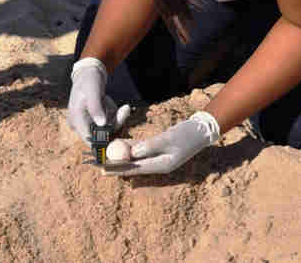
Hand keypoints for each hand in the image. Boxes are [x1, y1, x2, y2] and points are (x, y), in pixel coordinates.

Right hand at [67, 57, 130, 145]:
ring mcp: (86, 122)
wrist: (89, 73)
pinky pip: (108, 123)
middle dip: (114, 123)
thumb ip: (96, 107)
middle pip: (101, 135)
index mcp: (76, 118)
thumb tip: (101, 124)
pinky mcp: (93, 120)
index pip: (89, 139)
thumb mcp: (93, 90)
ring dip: (115, 117)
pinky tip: (112, 104)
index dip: (104, 140)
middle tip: (125, 109)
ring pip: (107, 129)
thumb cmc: (89, 79)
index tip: (119, 128)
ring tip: (112, 102)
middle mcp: (79, 124)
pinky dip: (114, 115)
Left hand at [103, 111, 220, 175]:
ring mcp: (159, 157)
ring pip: (136, 158)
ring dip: (122, 156)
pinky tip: (120, 144)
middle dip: (116, 165)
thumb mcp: (169, 139)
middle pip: (133, 166)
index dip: (118, 170)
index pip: (135, 169)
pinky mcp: (159, 149)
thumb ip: (150, 145)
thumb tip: (132, 152)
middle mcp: (158, 164)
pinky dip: (131, 147)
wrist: (202, 129)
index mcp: (162, 165)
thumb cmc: (187, 134)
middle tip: (98, 164)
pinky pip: (141, 150)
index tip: (102, 170)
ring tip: (104, 155)